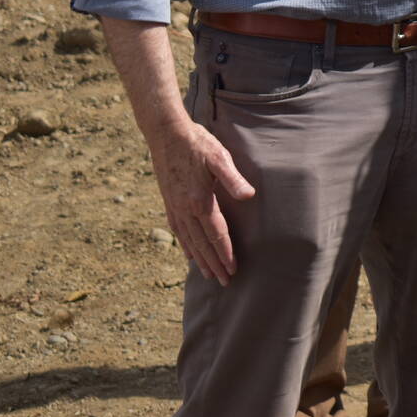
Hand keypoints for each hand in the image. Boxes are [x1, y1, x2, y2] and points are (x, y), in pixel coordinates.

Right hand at [149, 122, 256, 283]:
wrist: (166, 134)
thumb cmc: (198, 144)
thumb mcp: (219, 157)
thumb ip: (233, 178)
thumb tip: (249, 196)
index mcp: (200, 201)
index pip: (216, 235)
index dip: (225, 253)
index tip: (234, 270)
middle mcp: (185, 209)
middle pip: (202, 244)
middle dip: (214, 264)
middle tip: (225, 281)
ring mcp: (174, 207)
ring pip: (188, 240)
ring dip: (199, 259)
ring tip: (208, 274)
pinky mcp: (169, 201)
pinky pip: (177, 230)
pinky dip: (184, 245)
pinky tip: (188, 253)